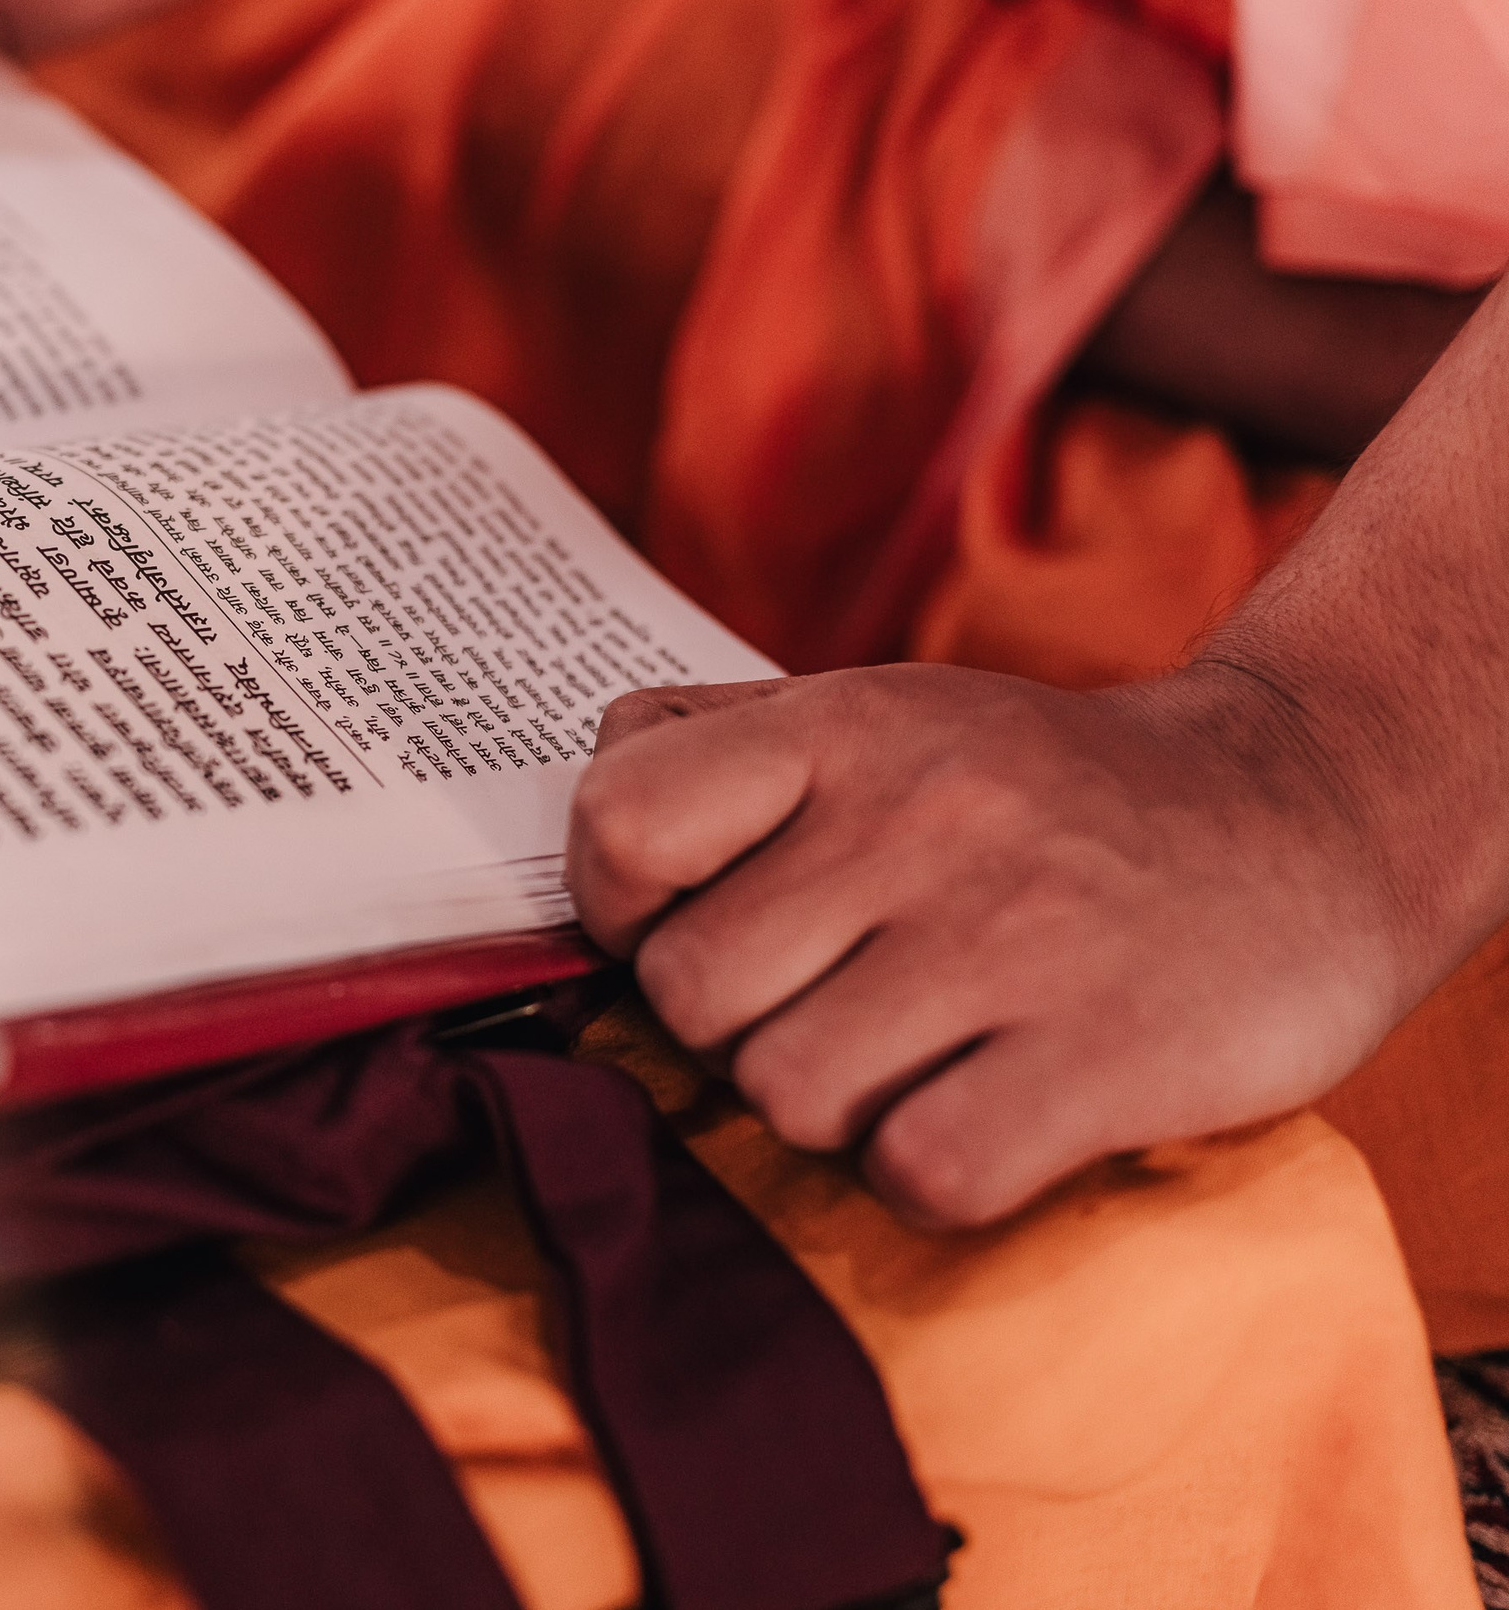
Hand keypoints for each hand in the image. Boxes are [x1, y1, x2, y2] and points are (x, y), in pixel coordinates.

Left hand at [566, 662, 1413, 1226]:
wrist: (1306, 816)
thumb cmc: (1041, 793)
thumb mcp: (883, 714)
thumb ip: (714, 746)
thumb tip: (581, 817)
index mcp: (845, 726)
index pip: (617, 826)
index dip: (619, 909)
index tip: (691, 923)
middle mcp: (922, 817)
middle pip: (691, 998)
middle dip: (741, 1027)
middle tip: (839, 998)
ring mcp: (1015, 935)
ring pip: (788, 1095)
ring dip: (838, 1103)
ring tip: (926, 1045)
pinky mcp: (1106, 1054)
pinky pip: (918, 1171)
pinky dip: (931, 1168)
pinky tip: (988, 1107)